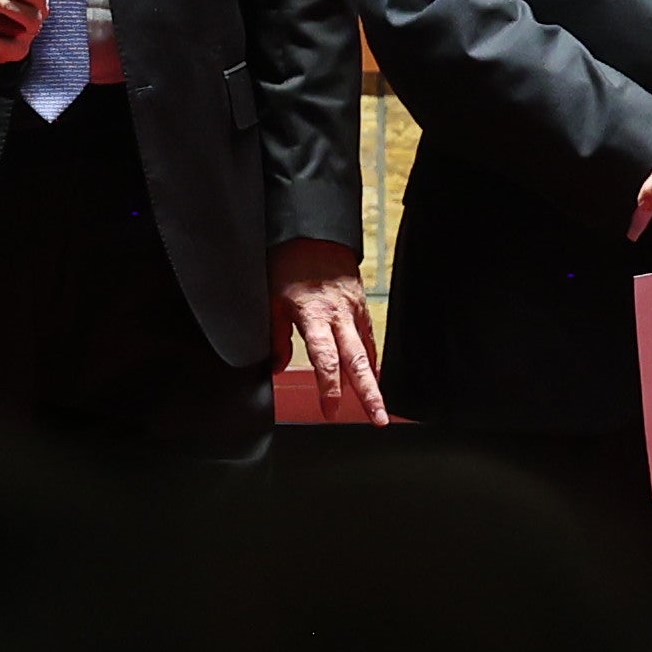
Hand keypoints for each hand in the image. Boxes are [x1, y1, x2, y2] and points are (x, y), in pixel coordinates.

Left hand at [271, 238, 385, 425]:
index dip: (329, 388)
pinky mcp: (361, 305)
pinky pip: (369, 337)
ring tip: (380, 409)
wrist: (313, 231)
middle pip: (357, 362)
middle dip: (369, 394)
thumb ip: (276, 335)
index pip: (326, 359)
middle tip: (378, 420)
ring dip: (374, 381)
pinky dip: (371, 358)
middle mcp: (339, 316)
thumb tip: (278, 366)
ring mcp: (353, 310)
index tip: (330, 411)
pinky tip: (372, 374)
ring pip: (367, 351)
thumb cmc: (288, 263)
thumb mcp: (270, 298)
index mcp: (314, 315)